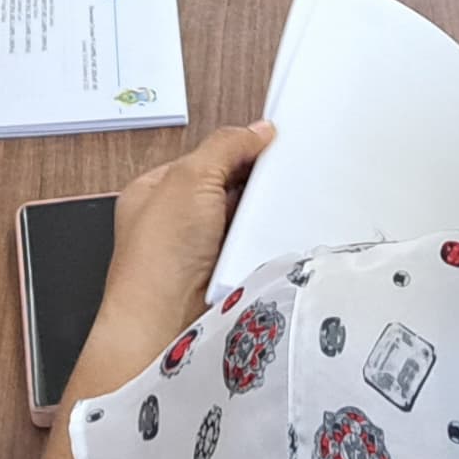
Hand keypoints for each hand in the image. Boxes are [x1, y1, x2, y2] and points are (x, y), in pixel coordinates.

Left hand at [73, 121, 279, 397]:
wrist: (164, 327)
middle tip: (296, 169)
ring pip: (244, 220)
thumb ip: (225, 147)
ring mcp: (200, 251)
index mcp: (156, 191)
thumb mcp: (189, 179)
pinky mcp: (224, 277)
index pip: (205, 159)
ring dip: (266, 213)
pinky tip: (292, 230)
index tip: (276, 143)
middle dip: (256, 182)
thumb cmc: (161, 253)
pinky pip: (254, 249)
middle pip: (227, 188)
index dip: (238, 149)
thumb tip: (259, 130)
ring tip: (302, 196)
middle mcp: (176, 221)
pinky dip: (270, 241)